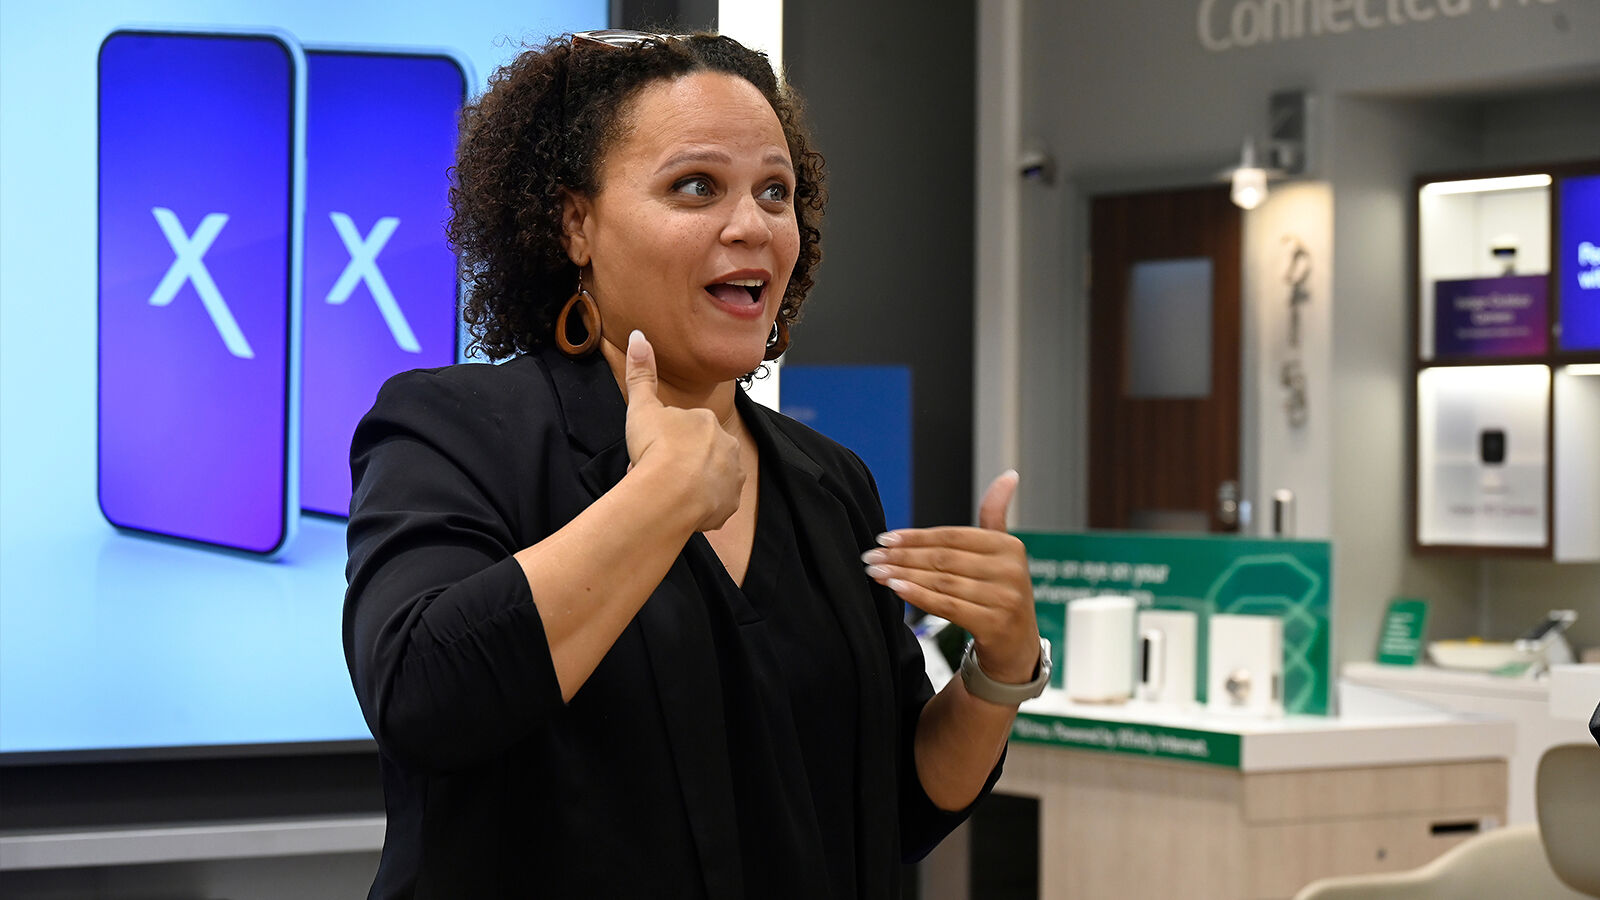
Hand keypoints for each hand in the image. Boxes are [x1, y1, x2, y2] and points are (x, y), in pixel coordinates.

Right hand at [623, 330, 742, 531]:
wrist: (668, 495)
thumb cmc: (655, 450)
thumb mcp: (642, 407)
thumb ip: (641, 373)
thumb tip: (638, 336)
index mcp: (707, 421)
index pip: (687, 428)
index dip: (664, 440)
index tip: (650, 451)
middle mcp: (728, 446)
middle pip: (701, 452)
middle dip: (680, 463)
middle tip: (655, 473)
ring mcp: (732, 477)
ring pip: (711, 478)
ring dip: (692, 484)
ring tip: (666, 493)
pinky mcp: (729, 505)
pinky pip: (715, 505)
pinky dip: (700, 508)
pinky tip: (680, 509)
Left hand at [862, 471, 1039, 683]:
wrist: (1017, 649)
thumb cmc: (1000, 594)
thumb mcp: (1002, 554)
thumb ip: (995, 517)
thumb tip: (1008, 475)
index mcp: (1009, 546)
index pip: (953, 536)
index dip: (916, 536)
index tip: (885, 538)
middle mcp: (1011, 570)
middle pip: (944, 558)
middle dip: (902, 556)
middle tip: (871, 556)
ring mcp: (1005, 599)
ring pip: (942, 582)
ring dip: (903, 575)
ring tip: (877, 572)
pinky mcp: (995, 624)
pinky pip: (948, 606)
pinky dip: (919, 596)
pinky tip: (896, 589)